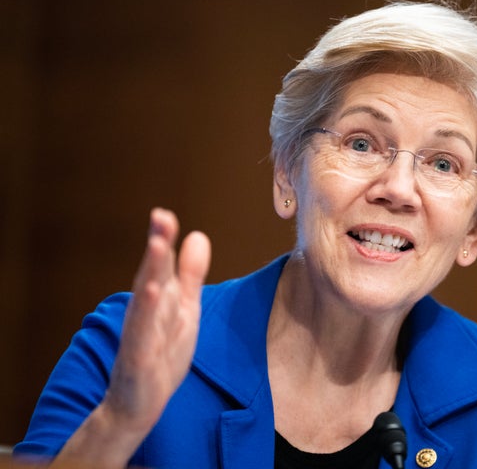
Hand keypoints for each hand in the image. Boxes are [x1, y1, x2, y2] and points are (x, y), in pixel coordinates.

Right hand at [103, 208, 210, 433]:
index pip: (162, 264)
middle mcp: (146, 312)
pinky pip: (142, 334)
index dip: (164, 238)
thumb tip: (198, 234)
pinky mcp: (139, 359)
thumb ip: (190, 274)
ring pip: (145, 299)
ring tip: (158, 244)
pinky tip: (153, 292)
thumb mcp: (184, 309)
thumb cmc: (161, 353)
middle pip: (152, 275)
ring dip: (150, 271)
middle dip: (158, 246)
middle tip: (162, 217)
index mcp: (160, 299)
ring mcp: (140, 335)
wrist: (137, 405)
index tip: (165, 214)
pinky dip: (147, 313)